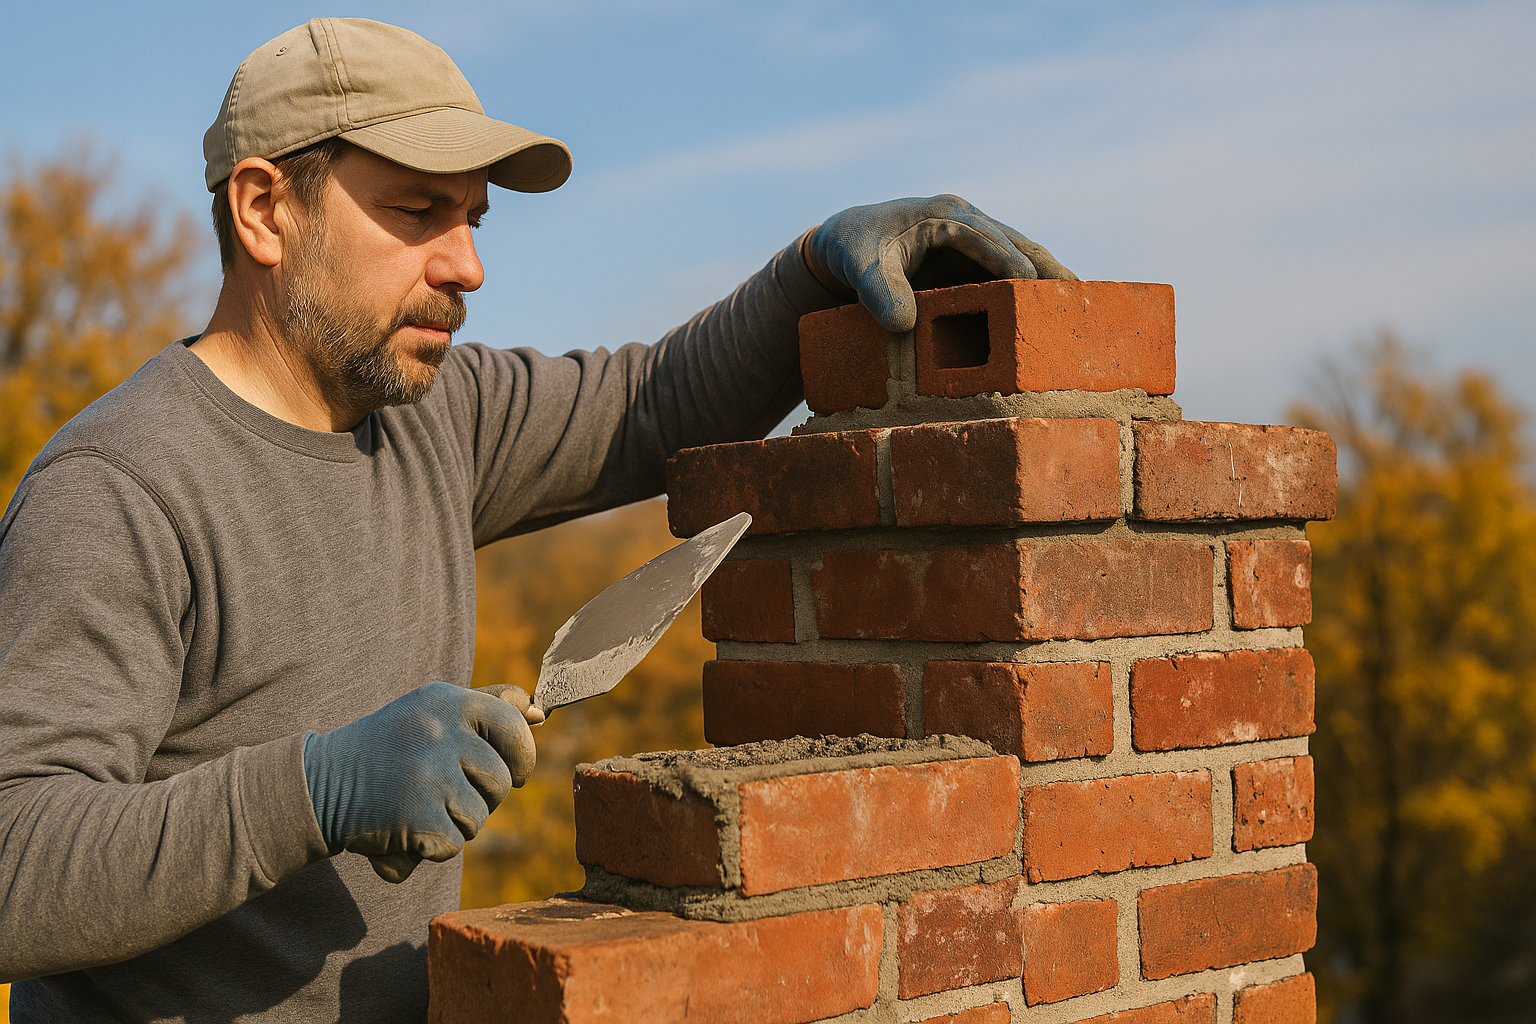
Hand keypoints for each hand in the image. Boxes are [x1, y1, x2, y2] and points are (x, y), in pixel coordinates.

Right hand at [303, 681, 539, 882]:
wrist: (318, 783)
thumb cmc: (389, 747)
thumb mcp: (432, 711)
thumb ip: (488, 706)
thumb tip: (540, 713)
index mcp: (447, 700)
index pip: (513, 724)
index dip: (522, 754)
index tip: (515, 773)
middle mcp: (440, 732)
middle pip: (502, 781)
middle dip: (483, 796)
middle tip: (445, 792)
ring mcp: (429, 773)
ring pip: (479, 817)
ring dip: (455, 823)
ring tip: (417, 806)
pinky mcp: (417, 815)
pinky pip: (453, 843)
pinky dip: (432, 846)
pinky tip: (404, 828)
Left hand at [804, 194, 1076, 332]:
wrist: (842, 247)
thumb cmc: (852, 248)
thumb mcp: (859, 265)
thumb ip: (877, 290)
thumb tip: (904, 324)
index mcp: (951, 215)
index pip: (995, 243)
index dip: (1018, 272)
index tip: (1039, 301)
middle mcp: (972, 225)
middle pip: (1026, 250)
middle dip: (1054, 279)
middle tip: (1087, 312)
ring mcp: (977, 246)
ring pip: (1027, 265)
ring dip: (1053, 290)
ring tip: (1087, 322)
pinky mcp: (976, 267)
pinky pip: (1012, 281)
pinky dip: (1034, 300)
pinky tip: (1053, 328)